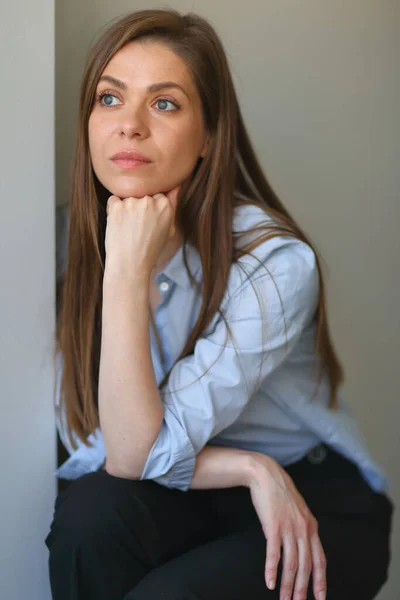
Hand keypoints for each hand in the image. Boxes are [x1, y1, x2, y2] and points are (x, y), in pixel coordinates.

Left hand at [104, 185, 179, 277]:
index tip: (148, 224)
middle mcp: (150, 201)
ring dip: (126, 208)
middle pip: (142, 194)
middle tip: (137, 228)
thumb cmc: (150, 250)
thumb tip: (176, 185)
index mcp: (165, 206)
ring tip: (128, 229)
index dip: (151, 210)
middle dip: (138, 207)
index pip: (156, 195)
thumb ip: (172, 205)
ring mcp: (133, 202)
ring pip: (128, 197)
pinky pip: (114, 200)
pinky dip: (114, 210)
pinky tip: (119, 225)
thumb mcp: (168, 229)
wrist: (130, 265)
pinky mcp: (117, 206)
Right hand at [248, 454, 326, 599]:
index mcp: (311, 526)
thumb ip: (301, 529)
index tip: (319, 598)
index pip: (320, 560)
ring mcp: (289, 528)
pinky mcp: (273, 526)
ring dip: (287, 585)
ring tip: (283, 598)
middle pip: (305, 566)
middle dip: (302, 589)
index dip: (321, 581)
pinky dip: (271, 570)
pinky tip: (269, 582)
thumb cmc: (279, 493)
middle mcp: (303, 529)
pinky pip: (274, 554)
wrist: (266, 474)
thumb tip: (300, 548)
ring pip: (291, 564)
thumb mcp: (298, 510)